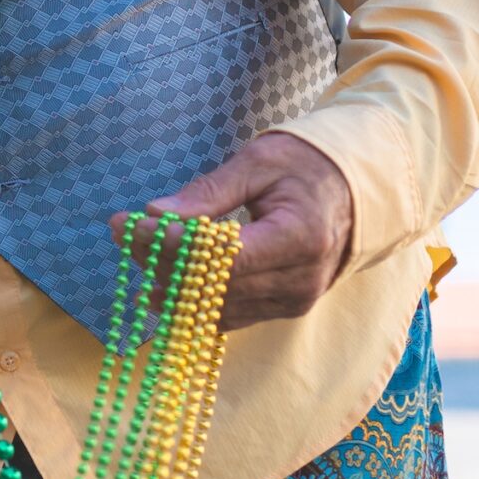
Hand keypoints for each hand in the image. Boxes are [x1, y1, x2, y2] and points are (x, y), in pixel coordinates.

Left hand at [127, 132, 355, 329]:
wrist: (355, 190)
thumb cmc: (306, 167)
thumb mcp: (258, 163)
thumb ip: (207, 193)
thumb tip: (156, 215)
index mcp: (300, 238)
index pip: (222, 259)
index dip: (171, 247)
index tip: (131, 224)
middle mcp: (300, 280)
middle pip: (212, 286)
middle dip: (159, 259)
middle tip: (123, 230)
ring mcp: (294, 301)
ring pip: (213, 306)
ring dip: (168, 280)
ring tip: (137, 247)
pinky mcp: (284, 309)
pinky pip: (227, 315)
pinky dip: (190, 296)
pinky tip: (161, 272)